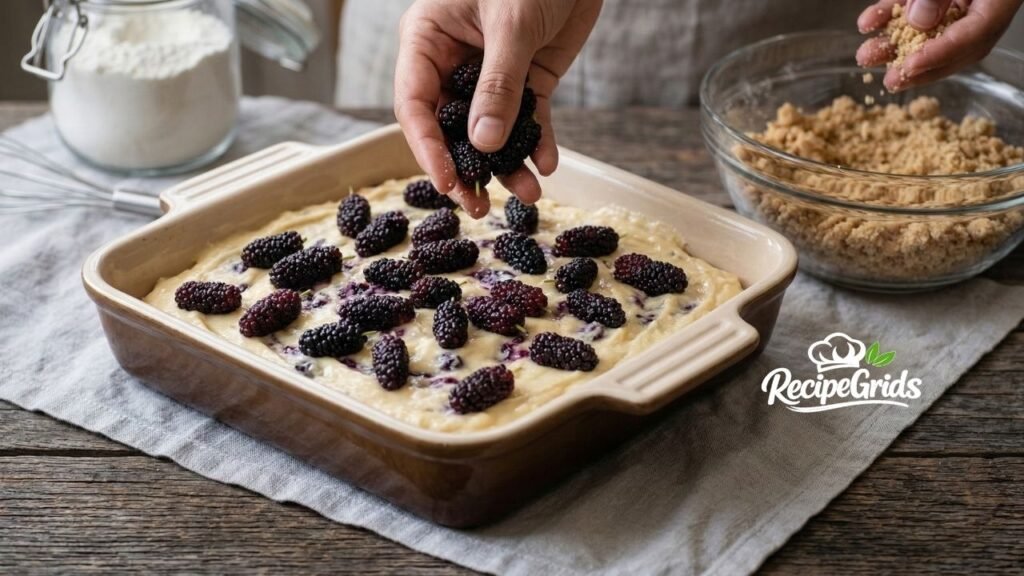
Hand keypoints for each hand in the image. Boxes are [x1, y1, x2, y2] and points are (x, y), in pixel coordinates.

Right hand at [394, 0, 601, 217]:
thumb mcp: (512, 25)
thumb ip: (497, 85)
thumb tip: (483, 144)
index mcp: (427, 41)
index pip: (416, 106)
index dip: (429, 149)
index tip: (448, 183)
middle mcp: (453, 62)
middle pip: (449, 129)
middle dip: (466, 169)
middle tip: (478, 208)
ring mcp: (489, 75)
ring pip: (490, 132)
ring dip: (507, 166)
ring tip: (528, 194)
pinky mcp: (526, 79)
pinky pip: (528, 120)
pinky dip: (538, 144)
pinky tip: (547, 165)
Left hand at [856, 0, 1022, 91]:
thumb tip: (918, 20)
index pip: (974, 36)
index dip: (940, 54)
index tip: (910, 66)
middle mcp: (984, 5)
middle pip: (953, 45)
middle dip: (917, 66)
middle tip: (891, 80)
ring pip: (929, 29)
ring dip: (894, 44)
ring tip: (866, 56)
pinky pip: (915, 5)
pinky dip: (890, 14)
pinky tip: (867, 22)